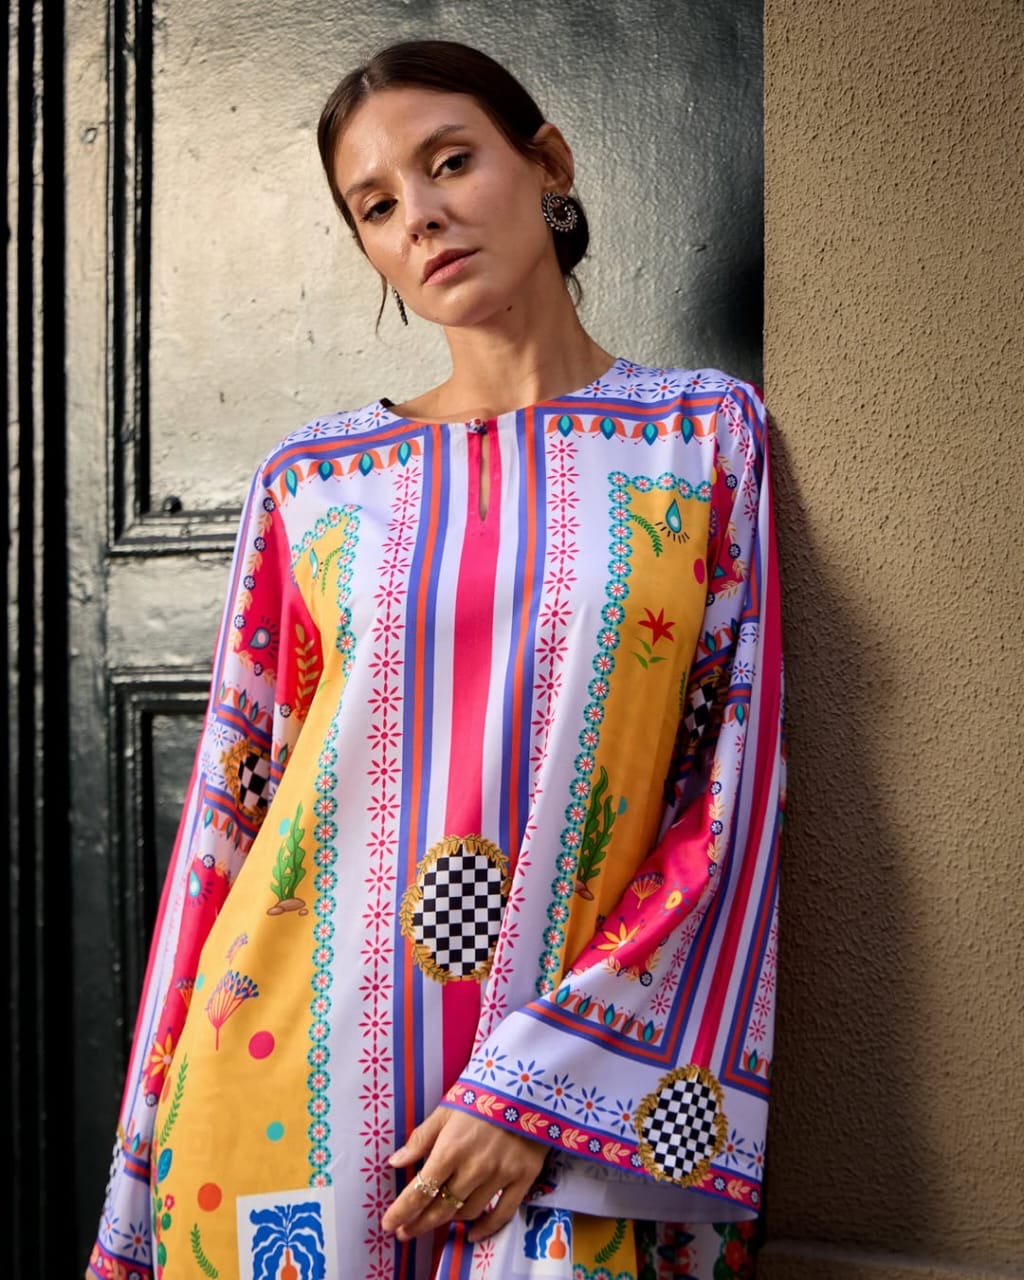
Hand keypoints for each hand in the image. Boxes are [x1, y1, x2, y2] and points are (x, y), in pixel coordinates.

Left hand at [381, 1105, 546, 1243]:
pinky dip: (486, 1228)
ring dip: (449, 1220)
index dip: (402, 1211)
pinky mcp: (523, 1178)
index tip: (389, 1224)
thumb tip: (396, 1162)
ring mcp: (500, 1175)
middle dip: (419, 1223)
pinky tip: (473, 1234)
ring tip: (438, 1219)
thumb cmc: (482, 1093)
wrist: (528, 1083)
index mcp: (450, 1149)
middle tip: (406, 1232)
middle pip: (441, 1208)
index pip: (420, 1190)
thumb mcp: (446, 1109)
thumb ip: (422, 1138)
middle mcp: (473, 1168)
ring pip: (468, 1212)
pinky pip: (502, 1214)